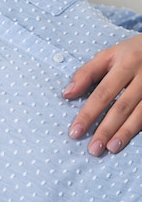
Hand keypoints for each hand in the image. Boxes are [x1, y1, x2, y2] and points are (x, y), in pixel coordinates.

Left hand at [64, 34, 141, 154]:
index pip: (102, 93)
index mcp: (125, 64)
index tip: (75, 131)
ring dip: (124, 134)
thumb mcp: (108, 55)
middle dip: (106, 129)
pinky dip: (140, 129)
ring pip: (139, 115)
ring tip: (110, 149)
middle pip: (121, 107)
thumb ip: (87, 73)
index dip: (88, 113)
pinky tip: (128, 141)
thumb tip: (67, 93)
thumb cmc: (131, 53)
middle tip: (93, 148)